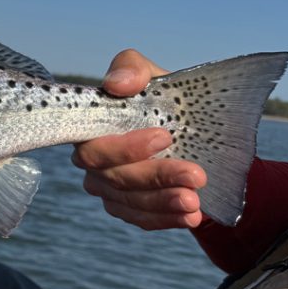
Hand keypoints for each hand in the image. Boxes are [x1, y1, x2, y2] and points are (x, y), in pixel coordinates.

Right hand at [71, 49, 206, 229]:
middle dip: (154, 177)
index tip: (164, 137)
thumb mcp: (151, 76)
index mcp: (91, 129)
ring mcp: (106, 186)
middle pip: (113, 178)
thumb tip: (118, 84)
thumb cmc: (161, 100)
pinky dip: (165, 219)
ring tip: (195, 202)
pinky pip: (140, 218)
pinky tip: (190, 217)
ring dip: (163, 202)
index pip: (93, 147)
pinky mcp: (124, 206)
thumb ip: (131, 69)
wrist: (189, 131)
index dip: (124, 148)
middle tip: (195, 176)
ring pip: (128, 201)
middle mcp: (93, 161)